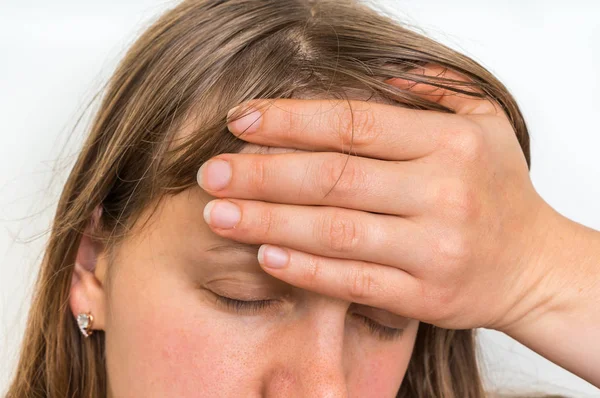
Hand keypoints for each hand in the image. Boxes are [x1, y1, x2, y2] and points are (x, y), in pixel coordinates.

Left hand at [197, 66, 557, 331]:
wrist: (535, 266)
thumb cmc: (499, 191)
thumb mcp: (483, 122)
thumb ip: (431, 89)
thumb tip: (371, 71)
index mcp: (450, 143)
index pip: (354, 124)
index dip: (291, 121)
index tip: (241, 121)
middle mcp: (443, 194)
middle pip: (334, 178)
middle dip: (263, 174)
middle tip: (212, 172)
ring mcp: (434, 250)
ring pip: (336, 232)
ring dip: (269, 223)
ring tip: (219, 214)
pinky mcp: (426, 297)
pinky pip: (354, 283)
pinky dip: (306, 271)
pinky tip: (265, 257)